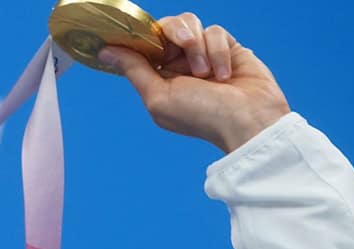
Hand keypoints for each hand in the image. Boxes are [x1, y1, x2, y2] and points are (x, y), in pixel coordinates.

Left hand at [97, 13, 290, 152]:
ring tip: (207, 73)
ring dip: (199, 45)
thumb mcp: (159, 96)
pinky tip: (224, 74)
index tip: (141, 32)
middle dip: (175, 32)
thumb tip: (105, 51)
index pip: (143, 44)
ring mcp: (202, 55)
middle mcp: (178, 65)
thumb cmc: (202, 116)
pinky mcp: (226, 48)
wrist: (248, 119)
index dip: (141, 35)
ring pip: (190, 23)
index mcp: (157, 77)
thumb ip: (134, 70)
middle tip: (186, 45)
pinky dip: (219, 51)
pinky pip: (215, 31)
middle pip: (165, 27)